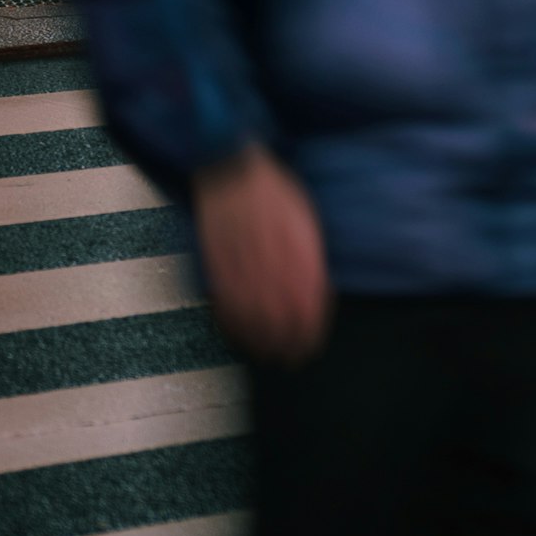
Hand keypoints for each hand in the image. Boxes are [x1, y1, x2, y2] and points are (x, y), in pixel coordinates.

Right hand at [192, 147, 329, 366]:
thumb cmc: (275, 194)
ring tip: (268, 356)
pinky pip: (225, 306)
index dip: (310, 334)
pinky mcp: (218, 269)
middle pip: (282, 320)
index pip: (309, 308)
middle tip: (292, 361)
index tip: (310, 347)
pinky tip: (239, 337)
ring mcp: (244, 269)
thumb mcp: (306, 224)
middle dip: (288, 346)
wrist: (235, 174)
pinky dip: (232, 327)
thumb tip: (318, 294)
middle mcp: (273, 266)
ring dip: (261, 343)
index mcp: (300, 254)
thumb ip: (310, 261)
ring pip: (253, 320)